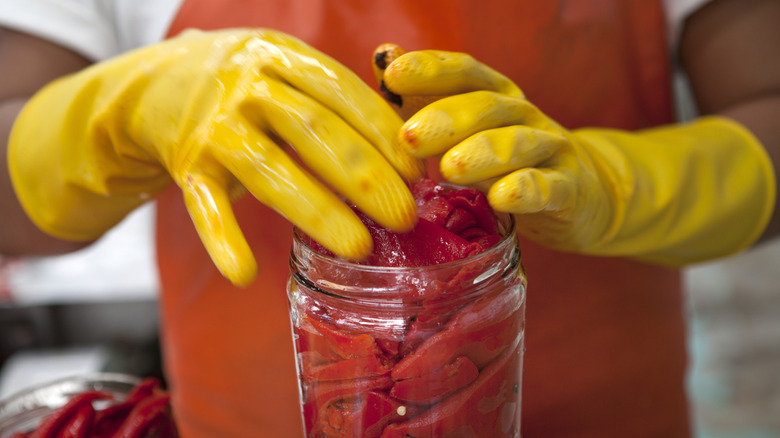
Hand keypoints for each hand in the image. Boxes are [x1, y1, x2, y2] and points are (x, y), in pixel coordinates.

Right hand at [9, 29, 423, 285]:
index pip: (342, 92)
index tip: (417, 172)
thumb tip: (406, 158)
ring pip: (268, 170)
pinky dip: (223, 239)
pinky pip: (204, 205)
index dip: (383, 132)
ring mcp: (214, 127)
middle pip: (314, 131)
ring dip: (317, 211)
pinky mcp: (186, 165)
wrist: (157, 83)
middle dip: (365, 177)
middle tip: (404, 216)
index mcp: (282, 57)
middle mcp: (247, 87)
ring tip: (359, 248)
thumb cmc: (247, 86)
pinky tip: (244, 274)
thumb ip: (337, 103)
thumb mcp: (288, 71)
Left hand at [373, 44, 774, 263]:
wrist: (580, 194)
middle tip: (411, 137)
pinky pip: (549, 187)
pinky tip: (502, 197)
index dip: (430, 70)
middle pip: (487, 107)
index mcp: (493, 96)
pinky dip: (526, 190)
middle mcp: (521, 115)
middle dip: (447, 119)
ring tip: (450, 170)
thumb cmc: (503, 162)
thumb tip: (383, 58)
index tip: (393, 74)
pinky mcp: (568, 189)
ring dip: (483, 153)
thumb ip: (424, 99)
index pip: (464, 72)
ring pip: (518, 144)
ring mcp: (549, 150)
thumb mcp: (464, 130)